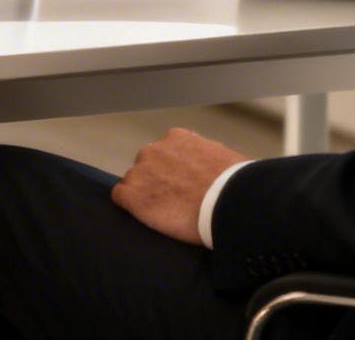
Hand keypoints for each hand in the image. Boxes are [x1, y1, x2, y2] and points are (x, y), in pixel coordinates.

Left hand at [113, 128, 249, 244]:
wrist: (226, 201)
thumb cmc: (233, 181)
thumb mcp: (226, 157)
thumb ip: (211, 156)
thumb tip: (220, 167)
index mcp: (176, 138)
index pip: (164, 152)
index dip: (171, 171)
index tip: (181, 184)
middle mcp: (154, 149)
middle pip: (147, 166)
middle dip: (156, 180)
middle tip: (174, 199)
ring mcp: (140, 171)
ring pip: (134, 182)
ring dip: (144, 194)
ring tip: (163, 212)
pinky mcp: (132, 195)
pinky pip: (120, 197)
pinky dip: (130, 206)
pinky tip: (145, 215)